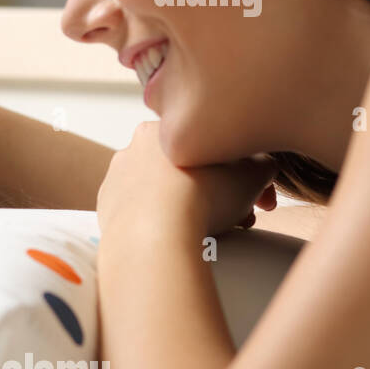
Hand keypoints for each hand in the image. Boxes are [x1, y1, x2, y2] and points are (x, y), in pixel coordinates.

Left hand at [97, 122, 277, 238]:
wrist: (152, 236)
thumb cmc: (203, 197)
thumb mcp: (253, 174)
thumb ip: (263, 163)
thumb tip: (264, 166)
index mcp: (162, 129)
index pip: (213, 151)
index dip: (246, 177)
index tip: (261, 203)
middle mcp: (132, 149)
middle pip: (190, 174)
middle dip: (221, 196)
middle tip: (243, 219)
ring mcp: (114, 180)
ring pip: (166, 195)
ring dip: (195, 211)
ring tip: (218, 233)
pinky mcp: (105, 210)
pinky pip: (143, 215)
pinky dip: (164, 224)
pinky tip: (181, 239)